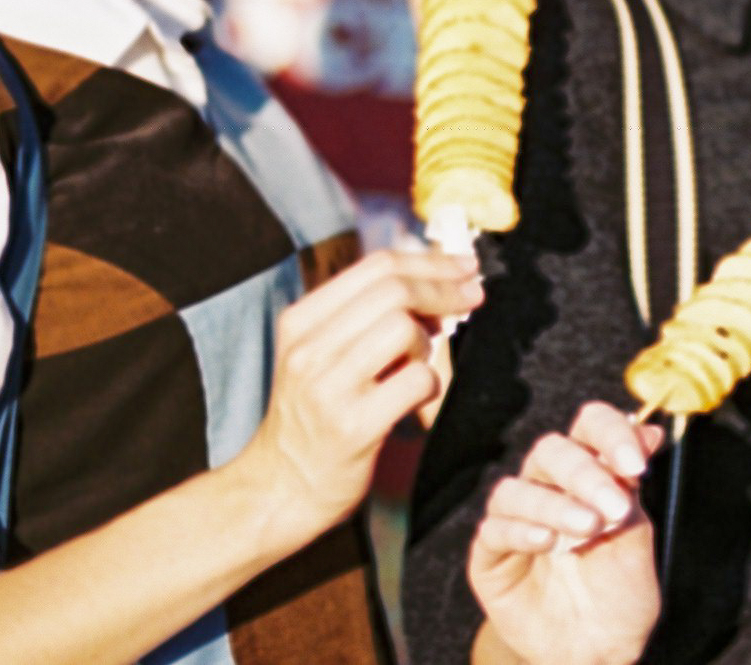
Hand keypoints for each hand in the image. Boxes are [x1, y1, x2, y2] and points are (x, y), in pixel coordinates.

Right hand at [233, 248, 483, 552]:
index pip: (377, 266)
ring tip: (417, 364)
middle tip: (473, 297)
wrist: (278, 489)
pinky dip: (430, 384)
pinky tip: (416, 399)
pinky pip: (417, 380)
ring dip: (428, 342)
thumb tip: (436, 281)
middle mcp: (308, 349)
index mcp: (300, 322)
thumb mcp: (318, 355)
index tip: (464, 267)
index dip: (431, 261)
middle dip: (445, 288)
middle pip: (395, 290)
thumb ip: (363, 317)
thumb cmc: (312, 417)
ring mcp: (328, 388)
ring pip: (404, 329)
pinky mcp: (353, 426)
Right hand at [471, 402, 666, 664]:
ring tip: (587, 529)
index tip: (638, 463)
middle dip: (585, 473)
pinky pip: (495, 528)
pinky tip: (547, 543)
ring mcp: (516, 518)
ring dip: (555, 504)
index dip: (611, 433)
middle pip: (552, 450)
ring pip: (517, 488)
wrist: (595, 652)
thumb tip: (651, 430)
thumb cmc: (619, 592)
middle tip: (615, 508)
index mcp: (589, 471)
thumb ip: (632, 487)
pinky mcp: (491, 553)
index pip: (590, 426)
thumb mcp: (635, 539)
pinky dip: (522, 530)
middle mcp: (549, 486)